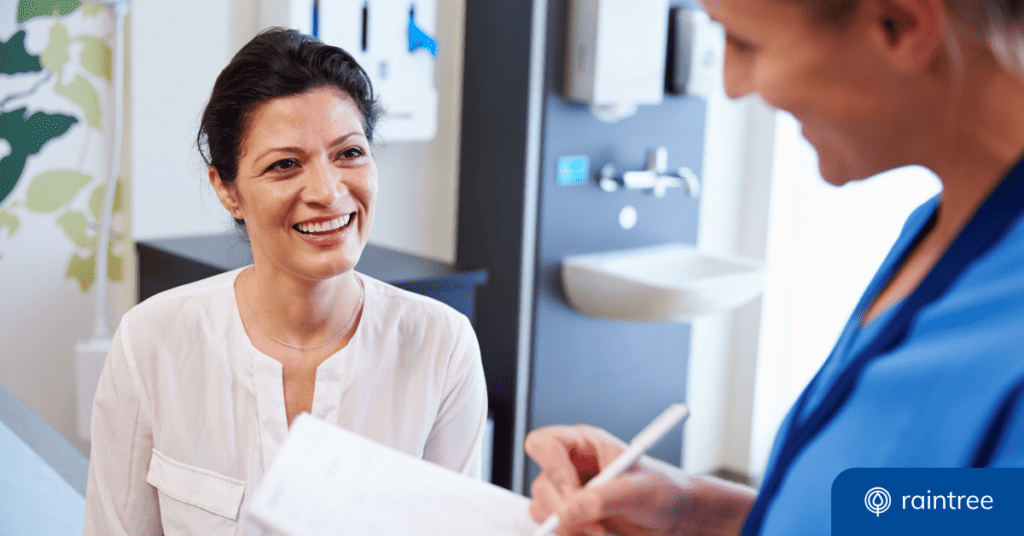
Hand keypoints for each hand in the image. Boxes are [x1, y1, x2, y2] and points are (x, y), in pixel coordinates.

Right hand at [525, 425, 755, 535]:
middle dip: (564, 508)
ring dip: (567, 525)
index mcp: (585, 444)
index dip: (552, 466)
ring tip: (600, 530)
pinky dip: (569, 534)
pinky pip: (554, 526)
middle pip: (541, 483)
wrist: (674, 515)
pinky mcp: (572, 514)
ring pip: (542, 507)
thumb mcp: (639, 490)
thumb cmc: (664, 490)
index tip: (574, 491)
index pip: (544, 443)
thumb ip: (603, 498)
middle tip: (591, 523)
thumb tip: (568, 512)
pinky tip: (596, 533)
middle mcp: (572, 465)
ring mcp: (569, 491)